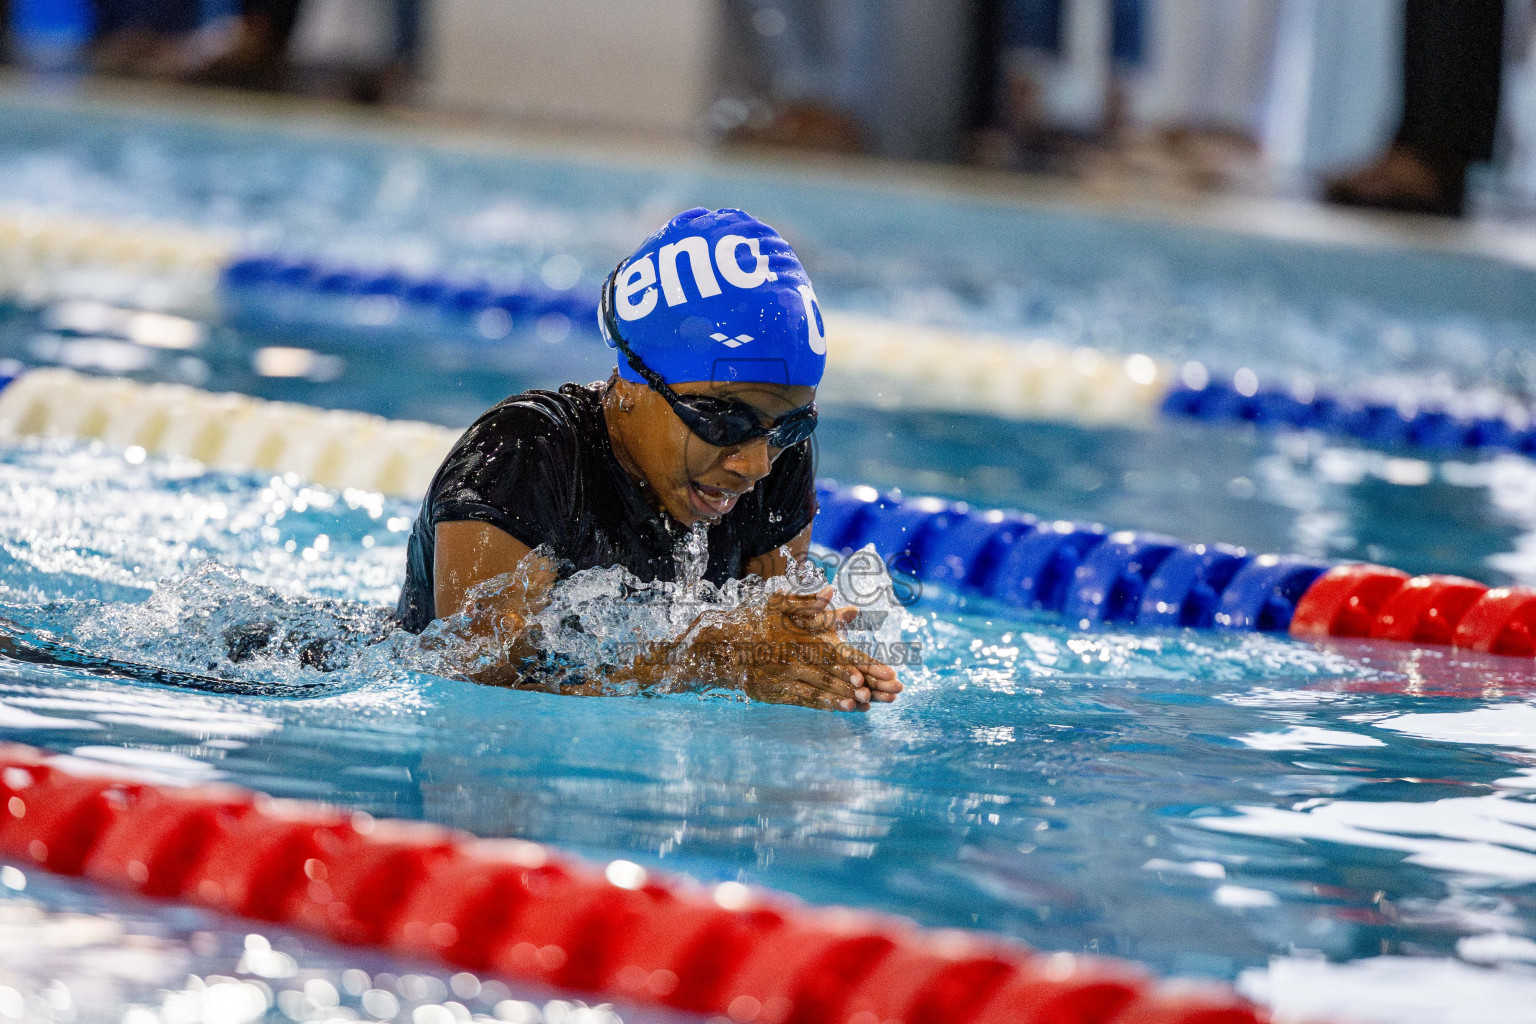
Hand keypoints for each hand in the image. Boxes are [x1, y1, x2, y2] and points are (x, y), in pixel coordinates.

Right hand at [730, 587, 903, 711]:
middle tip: (875, 694)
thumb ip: (807, 602)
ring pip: (817, 689)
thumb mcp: (777, 605)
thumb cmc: (753, 622)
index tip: (869, 674)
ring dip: (840, 698)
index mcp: (796, 637)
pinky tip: (839, 708)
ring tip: (861, 705)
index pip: (831, 652)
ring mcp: (783, 678)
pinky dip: (822, 704)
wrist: (720, 647)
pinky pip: (803, 700)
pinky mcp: (775, 693)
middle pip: (828, 674)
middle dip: (853, 685)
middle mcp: (791, 659)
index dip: (852, 664)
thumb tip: (831, 591)